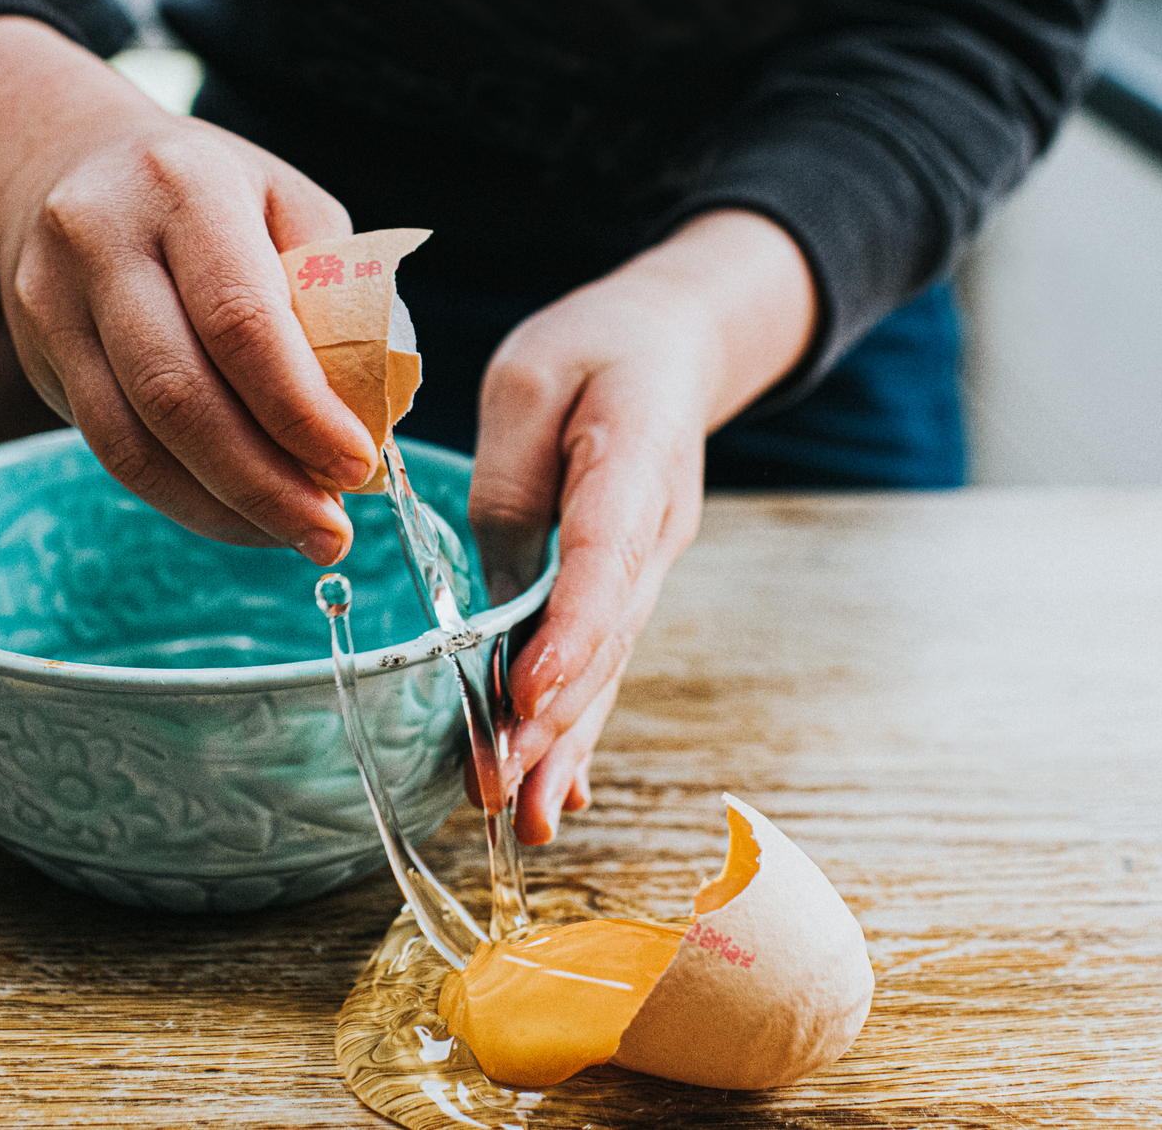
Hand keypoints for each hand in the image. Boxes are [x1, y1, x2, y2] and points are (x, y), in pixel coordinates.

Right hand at [0, 17, 374, 562]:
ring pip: (133, 438)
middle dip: (265, 480)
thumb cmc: (209, 193)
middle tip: (333, 532)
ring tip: (295, 532)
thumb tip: (369, 416)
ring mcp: (54, 300)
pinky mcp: (37, 355)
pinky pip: (110, 450)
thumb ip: (333, 293)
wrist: (62, 162)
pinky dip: (183, 498)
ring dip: (225, 506)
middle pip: (179, 392)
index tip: (357, 464)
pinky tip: (239, 515)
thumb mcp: (286, 205)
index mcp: (186, 188)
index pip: (241, 320)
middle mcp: (103, 239)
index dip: (301, 408)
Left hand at [471, 209, 816, 843]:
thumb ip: (509, 478)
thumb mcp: (528, 378)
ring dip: (565, 744)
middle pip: (605, 637)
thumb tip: (488, 590)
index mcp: (635, 464)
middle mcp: (655, 532)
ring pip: (608, 666)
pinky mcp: (626, 586)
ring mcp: (649, 566)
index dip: (567, 633)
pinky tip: (560, 790)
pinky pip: (603, 661)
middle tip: (498, 784)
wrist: (673, 344)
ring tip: (525, 816)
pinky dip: (580, 726)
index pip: (602, 560)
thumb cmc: (594, 349)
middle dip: (553, 719)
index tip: (527, 693)